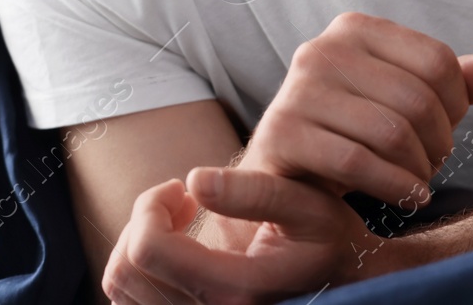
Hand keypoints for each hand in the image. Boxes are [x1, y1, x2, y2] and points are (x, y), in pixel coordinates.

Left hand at [103, 169, 386, 304]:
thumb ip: (254, 191)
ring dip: (141, 242)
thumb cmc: (331, 240)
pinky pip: (133, 299)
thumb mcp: (308, 205)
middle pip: (126, 271)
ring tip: (180, 219)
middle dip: (143, 220)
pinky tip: (178, 244)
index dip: (150, 207)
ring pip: (123, 287)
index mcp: (235, 290)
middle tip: (180, 197)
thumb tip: (195, 179)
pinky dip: (143, 265)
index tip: (181, 187)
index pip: (148, 250)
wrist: (349, 283)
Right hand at [212, 12, 472, 251]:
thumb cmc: (354, 132)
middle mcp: (322, 49)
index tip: (447, 130)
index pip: (437, 60)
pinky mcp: (281, 133)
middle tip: (432, 165)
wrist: (286, 176)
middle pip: (416, 98)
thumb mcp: (406, 102)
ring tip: (418, 182)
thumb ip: (455, 82)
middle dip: (438, 143)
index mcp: (355, 28)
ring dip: (418, 170)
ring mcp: (296, 90)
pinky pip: (356, 162)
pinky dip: (394, 187)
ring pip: (390, 132)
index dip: (457, 105)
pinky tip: (406, 198)